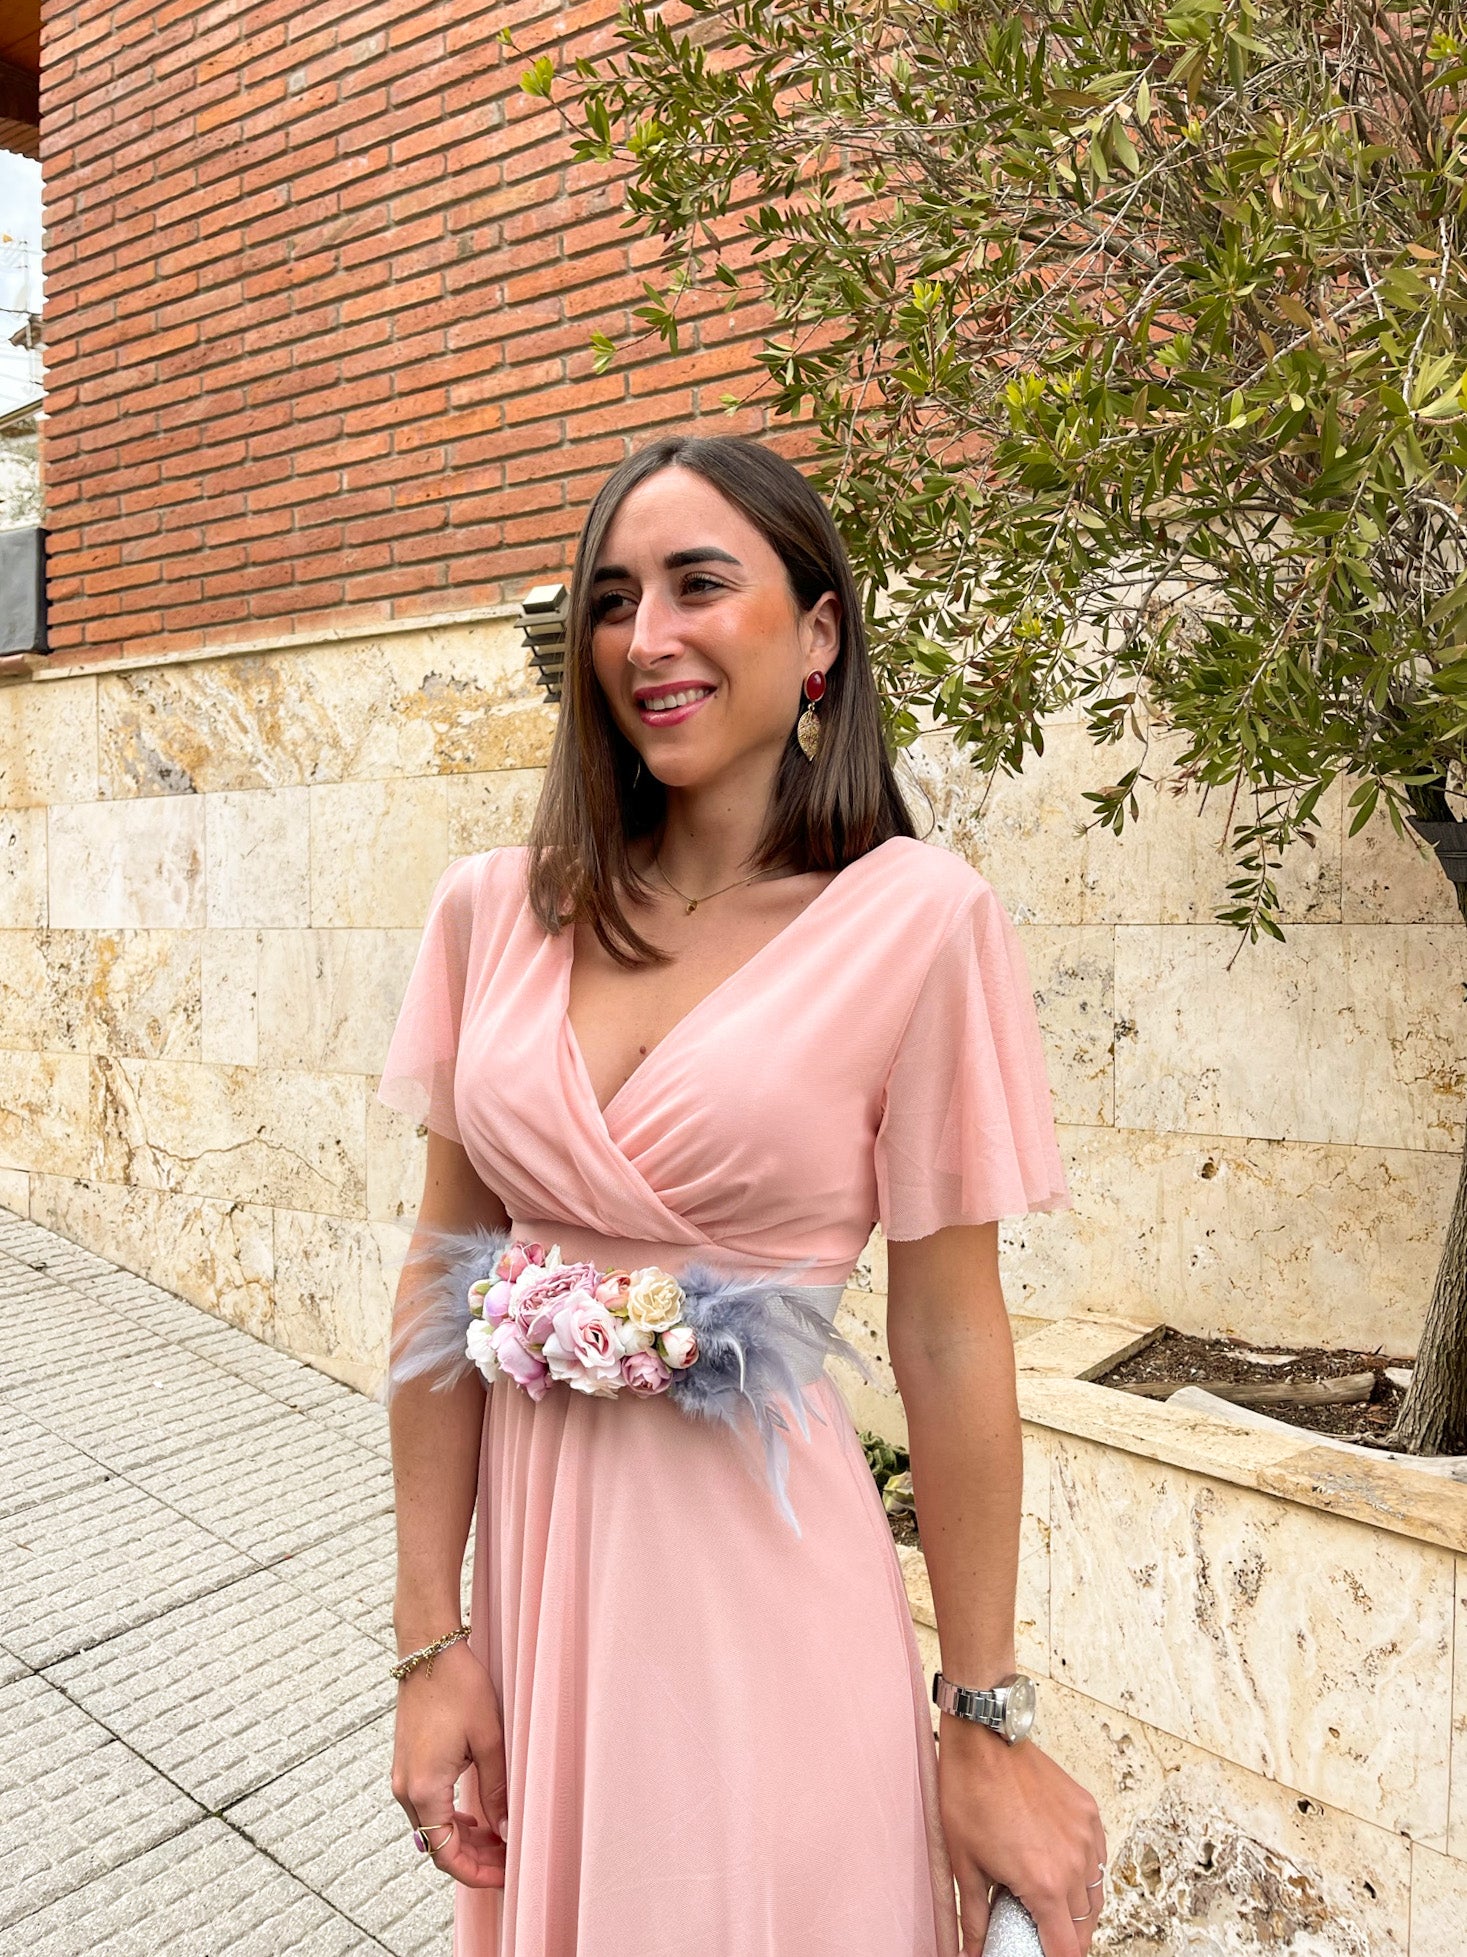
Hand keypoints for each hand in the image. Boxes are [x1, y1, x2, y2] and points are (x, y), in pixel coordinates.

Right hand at [391, 1639, 509, 1888]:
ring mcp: (403, 1777)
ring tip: (500, 1838)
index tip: (505, 1876)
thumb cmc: (459, 1688)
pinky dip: (451, 1819)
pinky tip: (477, 1817)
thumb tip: (508, 1830)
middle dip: (474, 1859)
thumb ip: (497, 1790)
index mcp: (425, 1789)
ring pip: (433, 1828)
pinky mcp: (407, 1765)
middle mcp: (407, 1789)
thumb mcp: (488, 1740)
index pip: (446, 1854)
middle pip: (438, 1846)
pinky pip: (428, 1807)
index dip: (476, 1873)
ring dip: (464, 1840)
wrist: (428, 1651)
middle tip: (510, 1860)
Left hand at [936, 1716, 1106, 1955]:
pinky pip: (1098, 1856)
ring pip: (1096, 1892)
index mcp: (1044, 1884)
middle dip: (1068, 1940)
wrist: (985, 1739)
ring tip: (1055, 1909)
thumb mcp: (964, 1864)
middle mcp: (1073, 1863)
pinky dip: (1087, 1872)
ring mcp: (1085, 1835)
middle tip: (1045, 1938)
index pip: (1066, 1948)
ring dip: (1081, 1909)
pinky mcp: (1088, 1812)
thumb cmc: (970, 1794)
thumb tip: (970, 1950)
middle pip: (1085, 1925)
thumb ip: (974, 1917)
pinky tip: (1066, 1870)